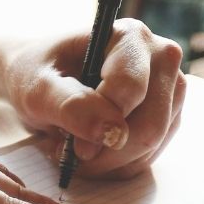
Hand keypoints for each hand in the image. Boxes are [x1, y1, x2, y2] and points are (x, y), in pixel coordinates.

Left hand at [6, 18, 185, 178]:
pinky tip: (90, 154)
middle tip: (69, 154)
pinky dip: (115, 166)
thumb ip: (70, 105)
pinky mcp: (166, 117)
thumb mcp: (37, 89)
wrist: (37, 82)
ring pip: (151, 146)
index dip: (99, 123)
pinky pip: (148, 157)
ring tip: (74, 149)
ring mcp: (168, 89)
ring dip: (108, 162)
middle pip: (150, 125)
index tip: (69, 142)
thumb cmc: (35, 76)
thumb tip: (110, 132)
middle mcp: (159, 58)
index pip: (131, 90)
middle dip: (106, 151)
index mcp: (130, 37)